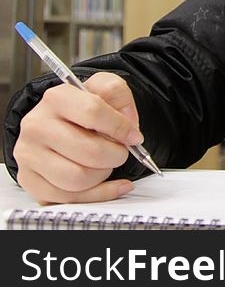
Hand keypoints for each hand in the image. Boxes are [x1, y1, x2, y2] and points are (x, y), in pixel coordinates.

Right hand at [13, 72, 142, 203]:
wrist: (60, 122)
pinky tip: (109, 183)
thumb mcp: (104, 88)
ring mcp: (29, 155)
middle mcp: (37, 126)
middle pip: (90, 152)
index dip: (121, 128)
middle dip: (116, 155)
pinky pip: (68, 198)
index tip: (134, 137)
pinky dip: (97, 194)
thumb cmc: (84, 109)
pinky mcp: (29, 180)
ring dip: (103, 175)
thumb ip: (118, 94)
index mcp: (56, 99)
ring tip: (105, 164)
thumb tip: (128, 124)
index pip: (93, 112)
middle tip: (120, 152)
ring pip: (78, 178)